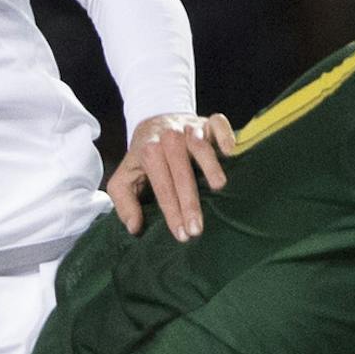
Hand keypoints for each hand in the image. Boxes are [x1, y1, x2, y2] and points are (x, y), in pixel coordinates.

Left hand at [106, 112, 236, 240]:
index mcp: (148, 152)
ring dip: (210, 164)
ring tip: (219, 186)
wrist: (155, 120)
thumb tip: (135, 227)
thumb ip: (124, 203)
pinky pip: (218, 123)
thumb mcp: (125, 178)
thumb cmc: (144, 156)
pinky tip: (229, 151)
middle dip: (189, 200)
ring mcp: (189, 128)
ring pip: (199, 144)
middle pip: (180, 168)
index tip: (181, 234)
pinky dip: (224, 135)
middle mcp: (168, 138)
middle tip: (197, 228)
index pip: (161, 184)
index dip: (171, 210)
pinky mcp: (207, 121)